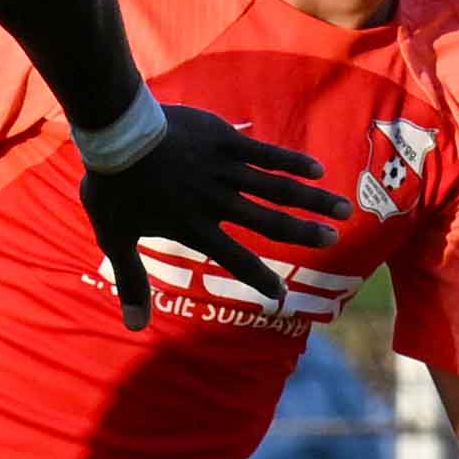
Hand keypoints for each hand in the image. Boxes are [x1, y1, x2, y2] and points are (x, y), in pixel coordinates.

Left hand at [75, 96, 353, 325]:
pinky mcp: (226, 141)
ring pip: (278, 188)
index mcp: (195, 227)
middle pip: (270, 222)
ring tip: (344, 208)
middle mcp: (218, 202)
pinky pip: (267, 153)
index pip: (235, 258)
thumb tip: (133, 326)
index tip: (280, 294)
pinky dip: (293, 162)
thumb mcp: (116, 238)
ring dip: (312, 200)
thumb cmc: (114, 187)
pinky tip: (317, 170)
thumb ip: (131, 281)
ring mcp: (225, 170)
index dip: (259, 278)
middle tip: (333, 240)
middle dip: (305, 233)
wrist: (117, 133)